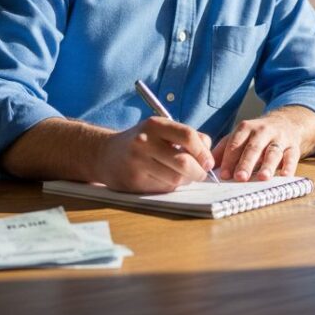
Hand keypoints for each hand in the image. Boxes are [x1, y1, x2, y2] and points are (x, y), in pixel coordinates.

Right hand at [94, 117, 214, 192]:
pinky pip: (163, 189)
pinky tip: (164, 179)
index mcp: (155, 125)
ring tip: (181, 175)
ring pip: (175, 179)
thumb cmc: (142, 141)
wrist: (105, 154)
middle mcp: (144, 142)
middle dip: (198, 172)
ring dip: (184, 180)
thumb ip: (187, 137)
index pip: (188, 136)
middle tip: (200, 174)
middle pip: (183, 162)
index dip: (203, 152)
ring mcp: (137, 163)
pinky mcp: (133, 182)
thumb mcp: (161, 130)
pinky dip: (170, 187)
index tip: (208, 162)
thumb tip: (208, 155)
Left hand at [213, 107, 314, 181]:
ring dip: (268, 165)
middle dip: (246, 163)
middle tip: (240, 177)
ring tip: (262, 178)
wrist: (286, 122)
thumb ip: (224, 149)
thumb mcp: (240, 136)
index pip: (236, 144)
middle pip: (254, 147)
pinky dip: (289, 166)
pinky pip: (292, 157)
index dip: (230, 159)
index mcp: (246, 128)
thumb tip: (207, 166)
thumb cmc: (257, 135)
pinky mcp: (294, 147)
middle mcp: (263, 131)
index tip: (224, 175)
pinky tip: (285, 175)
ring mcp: (280, 138)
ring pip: (273, 152)